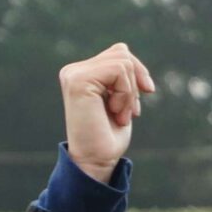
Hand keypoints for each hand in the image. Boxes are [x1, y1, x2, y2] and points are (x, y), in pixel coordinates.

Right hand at [60, 42, 154, 183]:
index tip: (136, 106)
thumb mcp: (120, 100)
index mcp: (82, 73)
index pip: (119, 53)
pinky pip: (119, 70)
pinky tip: (116, 112)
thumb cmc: (109, 136)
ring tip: (120, 114)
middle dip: (135, 84)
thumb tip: (126, 51)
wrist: (97, 160)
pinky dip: (126, 93)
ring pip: (123, 61)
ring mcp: (74, 73)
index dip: (137, 75)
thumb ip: (120, 76)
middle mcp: (74, 70)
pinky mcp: (79, 80)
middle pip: (122, 53)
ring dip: (130, 93)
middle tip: (129, 112)